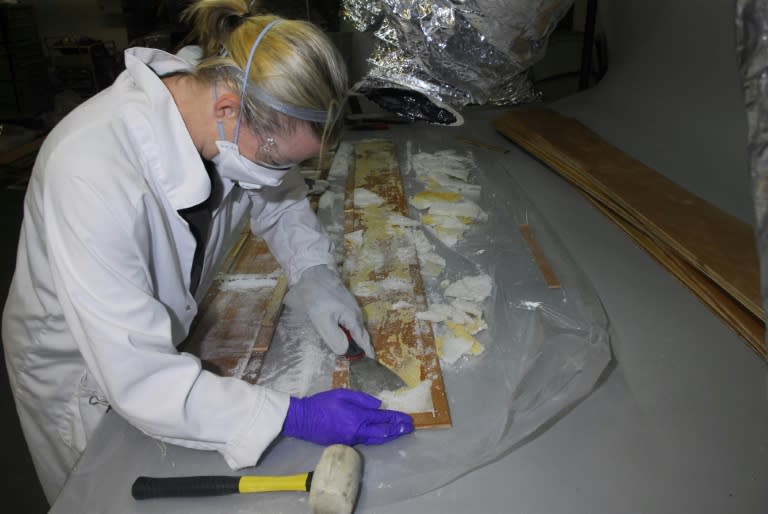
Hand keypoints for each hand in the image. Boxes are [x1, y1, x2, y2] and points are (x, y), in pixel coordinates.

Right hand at [281, 389, 413, 445]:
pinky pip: (365, 440)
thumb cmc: (322, 403)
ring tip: (399, 432)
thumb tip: (378, 404)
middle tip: (409, 428)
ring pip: (375, 439)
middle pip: (383, 433)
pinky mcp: (345, 444)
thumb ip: (362, 399)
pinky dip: (376, 437)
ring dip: (389, 435)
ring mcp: (351, 440)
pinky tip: (380, 434)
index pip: (383, 419)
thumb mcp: (342, 394)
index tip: (408, 420)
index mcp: (357, 417)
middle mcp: (357, 431)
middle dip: (397, 430)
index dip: (397, 419)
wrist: (303, 420)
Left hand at [284, 265, 373, 357]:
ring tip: (354, 352)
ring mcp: (352, 308)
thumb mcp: (323, 320)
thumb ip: (334, 337)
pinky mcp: (345, 305)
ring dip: (357, 340)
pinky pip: (351, 323)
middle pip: (362, 335)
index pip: (363, 341)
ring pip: (357, 329)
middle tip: (362, 362)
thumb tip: (345, 351)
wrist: (315, 274)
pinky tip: (345, 336)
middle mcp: (356, 315)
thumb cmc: (319, 298)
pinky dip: (351, 332)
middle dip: (364, 348)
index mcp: (353, 320)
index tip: (372, 364)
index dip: (367, 353)